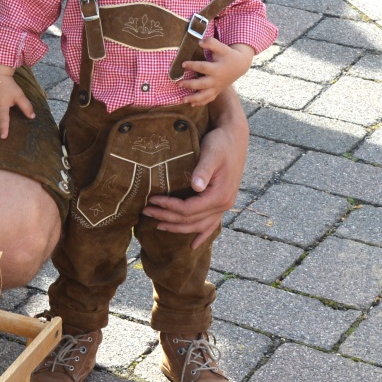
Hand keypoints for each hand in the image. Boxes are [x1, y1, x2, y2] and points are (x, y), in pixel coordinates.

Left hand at [144, 87, 247, 249]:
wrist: (235, 136)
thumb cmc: (221, 142)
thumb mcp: (211, 152)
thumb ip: (203, 170)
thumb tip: (196, 186)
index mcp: (220, 195)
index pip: (189, 209)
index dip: (169, 208)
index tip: (152, 201)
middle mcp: (224, 205)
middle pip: (191, 220)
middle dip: (167, 218)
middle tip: (146, 212)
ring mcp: (224, 206)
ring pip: (199, 226)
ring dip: (178, 227)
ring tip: (158, 225)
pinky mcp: (222, 202)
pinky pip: (212, 224)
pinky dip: (202, 235)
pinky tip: (193, 245)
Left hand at [179, 37, 254, 105]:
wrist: (240, 65)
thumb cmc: (228, 55)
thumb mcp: (222, 47)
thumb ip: (212, 43)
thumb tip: (200, 42)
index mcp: (216, 69)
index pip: (203, 67)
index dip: (193, 65)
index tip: (183, 64)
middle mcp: (216, 80)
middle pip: (202, 84)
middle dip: (190, 85)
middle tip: (179, 84)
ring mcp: (217, 87)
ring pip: (205, 95)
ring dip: (194, 99)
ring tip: (183, 100)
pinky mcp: (217, 91)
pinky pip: (209, 99)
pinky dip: (201, 103)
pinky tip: (192, 105)